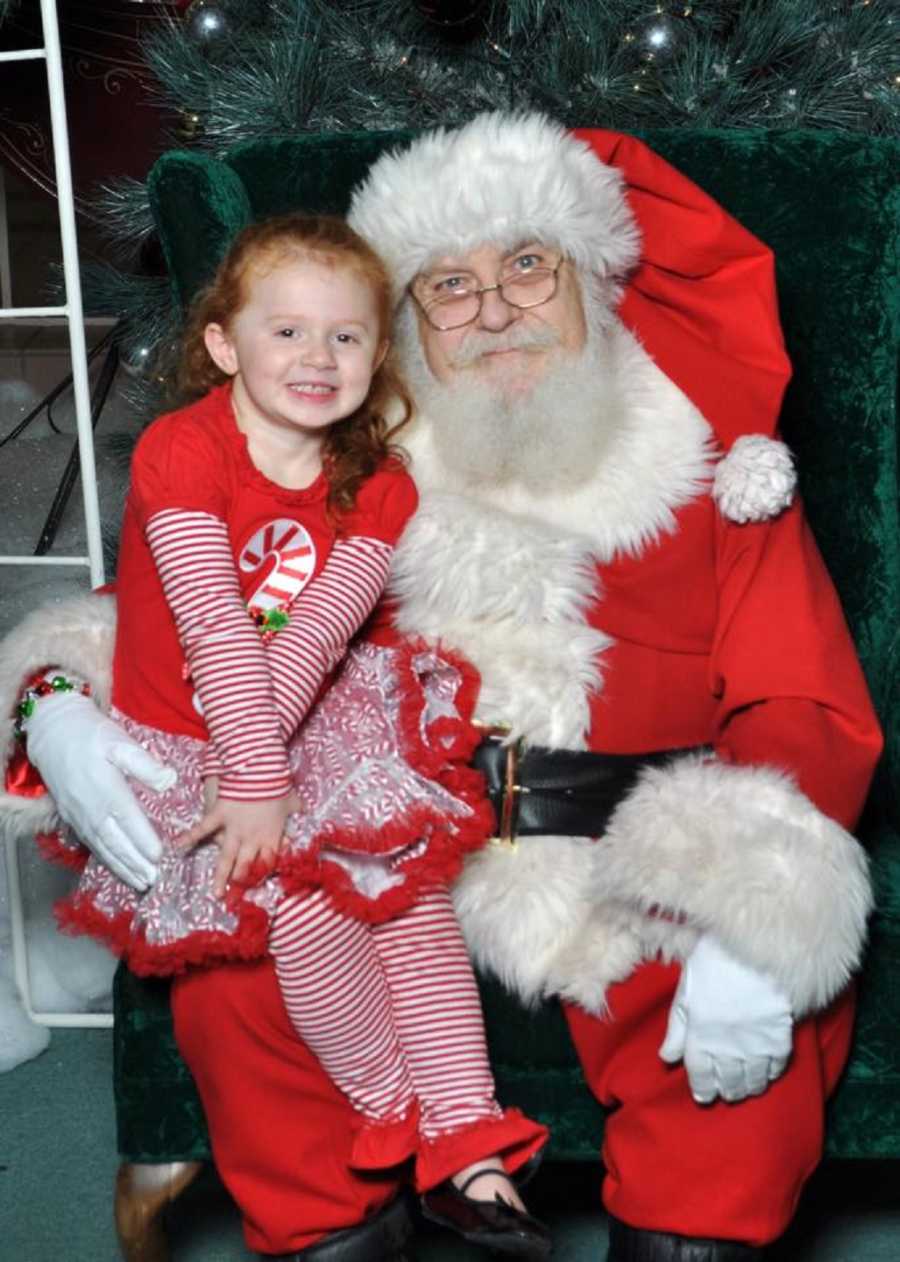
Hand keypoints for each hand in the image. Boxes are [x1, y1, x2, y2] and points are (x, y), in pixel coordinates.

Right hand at [24, 691, 174, 890]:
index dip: (143, 837)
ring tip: (142, 883)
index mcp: (105, 786)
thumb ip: (144, 764)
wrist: (54, 734)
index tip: (160, 855)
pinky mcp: (72, 819)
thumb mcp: (119, 741)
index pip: (127, 817)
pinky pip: (91, 844)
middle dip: (135, 862)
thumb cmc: (93, 735)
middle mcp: (90, 806)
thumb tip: (170, 780)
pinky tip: (121, 871)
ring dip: (123, 867)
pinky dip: (107, 861)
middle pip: (115, 840)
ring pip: (102, 847)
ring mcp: (79, 815)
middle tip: (155, 879)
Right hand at [177, 790, 296, 896]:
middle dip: (241, 883)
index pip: (269, 861)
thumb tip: (304, 811)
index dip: (263, 874)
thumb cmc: (277, 784)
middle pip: (246, 866)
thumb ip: (295, 809)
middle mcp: (252, 838)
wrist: (259, 769)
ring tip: (216, 893)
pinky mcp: (219, 815)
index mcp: (271, 835)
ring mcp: (234, 828)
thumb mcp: (292, 799)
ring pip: (227, 858)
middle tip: (236, 899)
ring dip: (221, 877)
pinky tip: (179, 846)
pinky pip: (203, 829)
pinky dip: (190, 836)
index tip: (259, 884)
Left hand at [659, 933, 792, 1104]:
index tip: (704, 1097)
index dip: (702, 1089)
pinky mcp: (780, 1038)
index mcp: (701, 1036)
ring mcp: (756, 1045)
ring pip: (753, 1080)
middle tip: (726, 1094)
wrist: (754, 949)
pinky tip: (768, 1073)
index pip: (700, 1075)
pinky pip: (776, 1066)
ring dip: (748, 1088)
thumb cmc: (714, 963)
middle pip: (728, 1081)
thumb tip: (666, 1058)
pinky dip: (771, 1074)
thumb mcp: (686, 992)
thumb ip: (677, 1028)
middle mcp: (728, 1048)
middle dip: (726, 1091)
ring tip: (745, 1090)